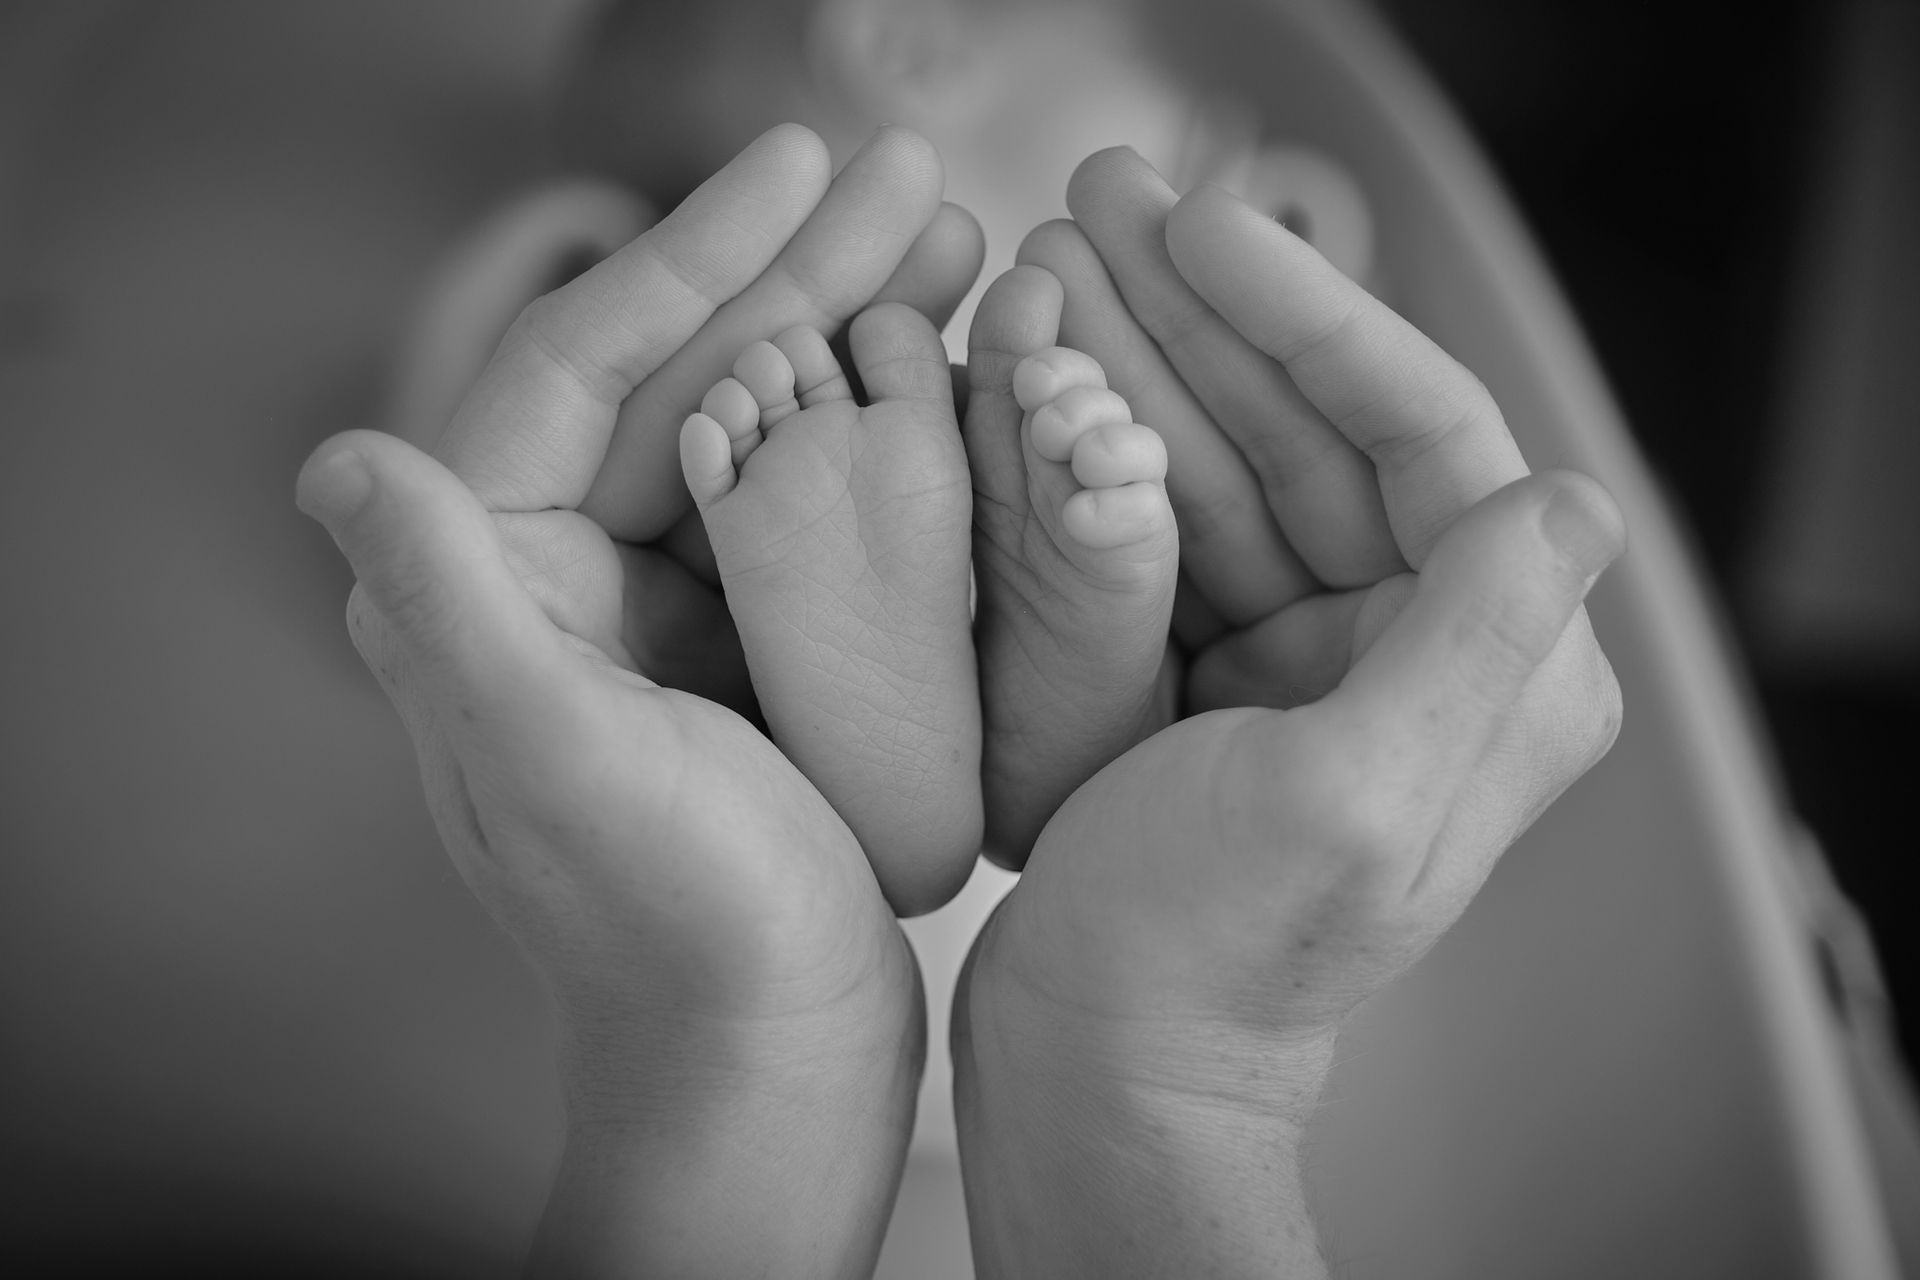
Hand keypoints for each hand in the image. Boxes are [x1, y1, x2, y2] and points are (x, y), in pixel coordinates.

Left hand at [300, 124, 981, 1277]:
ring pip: (757, 425)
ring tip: (959, 243)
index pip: (576, 369)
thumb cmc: (677, 933)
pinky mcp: (746, 646)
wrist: (771, 1058)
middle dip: (799, 271)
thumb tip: (340, 456)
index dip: (690, 252)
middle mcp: (557, 579)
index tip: (796, 163)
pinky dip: (878, 430)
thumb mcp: (561, 766)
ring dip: (851, 332)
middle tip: (912, 181)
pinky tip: (954, 369)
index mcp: (490, 585)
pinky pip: (809, 502)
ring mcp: (658, 609)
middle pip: (682, 379)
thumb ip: (447, 610)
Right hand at [953, 151, 1623, 1276]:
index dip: (1315, 314)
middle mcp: (1424, 651)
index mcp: (1496, 674)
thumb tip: (1577, 499)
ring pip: (1235, 462)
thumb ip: (1476, 645)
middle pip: (1319, 430)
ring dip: (1145, 359)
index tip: (1200, 231)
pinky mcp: (1228, 672)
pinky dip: (1111, 448)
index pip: (1429, 437)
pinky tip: (1046, 373)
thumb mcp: (1353, 803)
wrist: (1100, 1063)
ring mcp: (1320, 656)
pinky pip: (1175, 526)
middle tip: (1098, 202)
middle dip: (1207, 312)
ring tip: (1048, 266)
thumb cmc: (1211, 958)